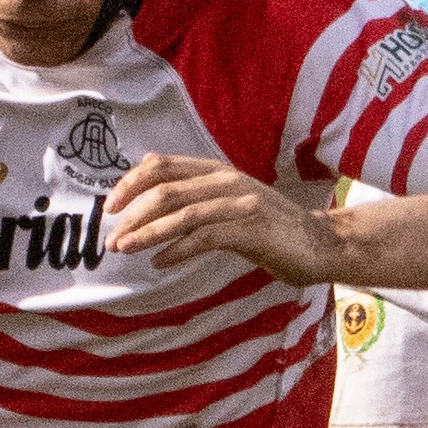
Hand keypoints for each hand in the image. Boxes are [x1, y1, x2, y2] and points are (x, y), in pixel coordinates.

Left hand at [103, 152, 337, 280]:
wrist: (318, 244)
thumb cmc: (267, 227)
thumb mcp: (227, 200)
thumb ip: (191, 186)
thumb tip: (148, 164)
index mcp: (216, 171)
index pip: (162, 166)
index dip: (130, 183)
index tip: (109, 208)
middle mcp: (226, 181)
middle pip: (166, 189)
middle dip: (132, 215)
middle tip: (111, 239)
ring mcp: (241, 203)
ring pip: (182, 213)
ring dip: (148, 233)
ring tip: (124, 249)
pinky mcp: (252, 229)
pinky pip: (206, 237)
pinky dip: (178, 250)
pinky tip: (159, 263)